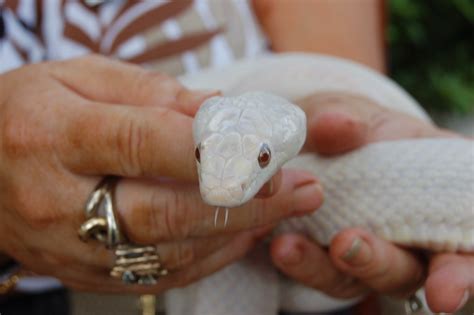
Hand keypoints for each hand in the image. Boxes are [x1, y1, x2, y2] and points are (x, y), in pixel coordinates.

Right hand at [0, 55, 322, 293]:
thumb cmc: (28, 111)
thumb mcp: (77, 78)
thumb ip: (149, 92)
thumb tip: (218, 111)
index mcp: (54, 136)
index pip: (144, 143)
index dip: (213, 148)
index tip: (268, 147)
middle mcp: (58, 201)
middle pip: (166, 211)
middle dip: (245, 202)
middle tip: (301, 188)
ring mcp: (69, 248)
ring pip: (169, 252)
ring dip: (237, 232)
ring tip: (286, 209)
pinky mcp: (83, 273)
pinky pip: (156, 276)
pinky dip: (209, 258)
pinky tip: (244, 235)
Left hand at [270, 92, 471, 312]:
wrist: (317, 138)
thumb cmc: (352, 124)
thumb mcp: (351, 113)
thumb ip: (345, 119)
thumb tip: (338, 125)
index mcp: (441, 192)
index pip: (465, 239)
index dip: (462, 269)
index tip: (445, 289)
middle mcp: (411, 232)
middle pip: (408, 267)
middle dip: (379, 262)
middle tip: (346, 245)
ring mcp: (370, 249)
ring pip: (357, 276)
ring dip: (325, 266)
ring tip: (288, 247)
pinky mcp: (331, 259)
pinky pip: (321, 269)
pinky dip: (301, 261)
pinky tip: (279, 246)